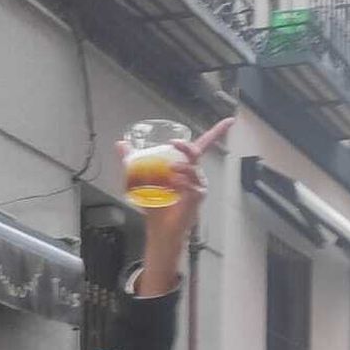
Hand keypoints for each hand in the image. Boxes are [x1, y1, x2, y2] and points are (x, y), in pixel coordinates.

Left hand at [128, 118, 232, 294]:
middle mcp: (195, 174)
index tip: (229, 121)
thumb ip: (132, 161)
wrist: (159, 228)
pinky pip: (194, 186)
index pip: (203, 145)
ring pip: (194, 169)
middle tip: (173, 144)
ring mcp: (198, 186)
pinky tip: (174, 184)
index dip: (217, 132)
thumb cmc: (156, 205)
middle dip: (186, 146)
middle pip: (197, 152)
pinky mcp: (197, 198)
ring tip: (170, 170)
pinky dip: (184, 183)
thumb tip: (120, 144)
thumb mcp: (141, 178)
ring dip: (182, 166)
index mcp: (187, 166)